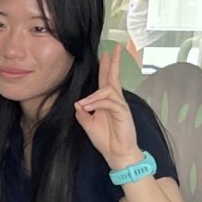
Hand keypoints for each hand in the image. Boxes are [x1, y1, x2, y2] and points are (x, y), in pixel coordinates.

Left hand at [75, 47, 141, 170]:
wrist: (117, 154)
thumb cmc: (105, 140)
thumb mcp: (88, 125)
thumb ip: (83, 114)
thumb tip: (78, 103)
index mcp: (106, 102)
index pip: (106, 80)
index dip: (105, 66)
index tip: (105, 53)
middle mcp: (115, 100)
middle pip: (113, 77)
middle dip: (113, 62)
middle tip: (114, 48)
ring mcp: (120, 106)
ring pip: (108, 90)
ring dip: (93, 96)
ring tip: (85, 105)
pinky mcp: (123, 113)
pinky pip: (110, 102)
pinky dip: (98, 102)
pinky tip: (90, 107)